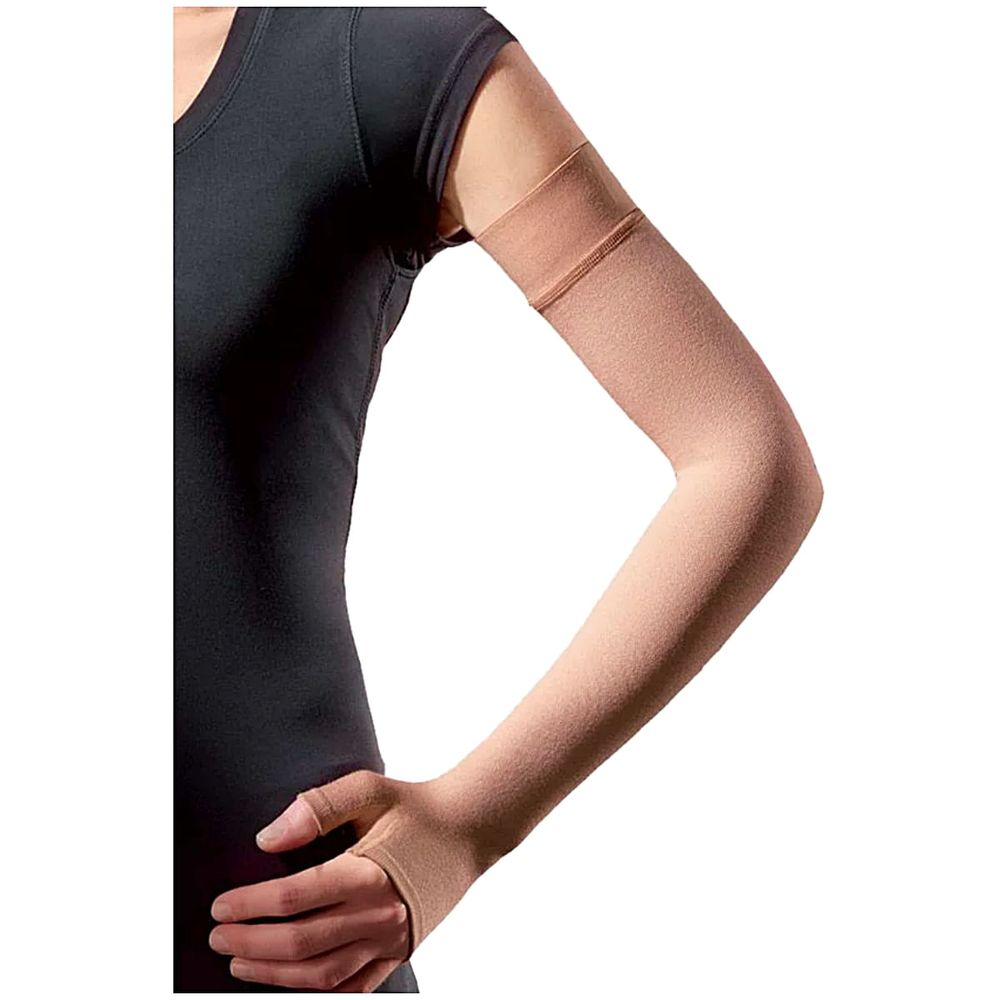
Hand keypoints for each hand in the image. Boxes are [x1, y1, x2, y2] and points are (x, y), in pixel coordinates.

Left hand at [216, 768, 501, 968]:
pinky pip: (355, 988)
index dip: (251, 904)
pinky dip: (319, 993)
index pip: (294, 898)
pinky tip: (292, 985)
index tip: (220, 905)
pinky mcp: (400, 951)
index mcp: (368, 871)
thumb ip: (318, 807)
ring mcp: (391, 939)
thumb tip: (269, 837)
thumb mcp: (370, 789)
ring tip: (241, 962)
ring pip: (322, 974)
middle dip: (251, 941)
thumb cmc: (417, 807)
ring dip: (275, 974)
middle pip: (300, 942)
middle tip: (218, 935)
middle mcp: (379, 913)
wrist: (470, 828)